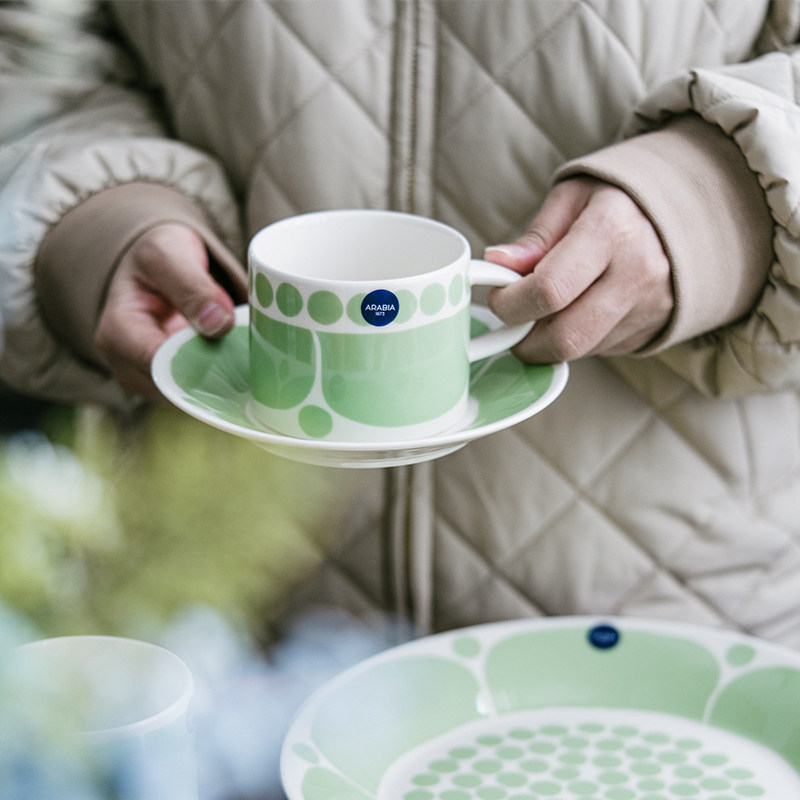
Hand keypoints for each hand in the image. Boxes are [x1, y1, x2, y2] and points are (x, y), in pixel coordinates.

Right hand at [95, 223, 235, 395]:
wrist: (162, 265)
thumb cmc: (160, 256)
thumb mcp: (168, 255)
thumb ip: (191, 285)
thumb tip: (218, 323)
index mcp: (118, 333)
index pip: (158, 365)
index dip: (198, 363)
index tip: (236, 353)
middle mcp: (126, 364)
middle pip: (175, 387)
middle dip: (213, 376)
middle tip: (253, 361)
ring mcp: (148, 378)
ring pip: (189, 395)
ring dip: (220, 380)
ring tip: (248, 359)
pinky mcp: (171, 381)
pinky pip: (197, 392)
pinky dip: (221, 379)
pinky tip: (242, 364)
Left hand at [485, 177, 672, 362]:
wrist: (689, 213)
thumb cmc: (619, 202)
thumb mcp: (573, 198)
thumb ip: (535, 237)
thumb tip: (497, 264)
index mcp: (611, 230)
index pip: (549, 289)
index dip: (511, 303)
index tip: (498, 296)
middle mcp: (637, 273)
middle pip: (564, 337)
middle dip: (523, 340)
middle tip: (511, 321)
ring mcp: (650, 307)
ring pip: (579, 351)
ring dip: (546, 344)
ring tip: (540, 313)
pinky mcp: (652, 330)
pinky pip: (598, 351)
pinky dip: (574, 340)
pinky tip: (573, 313)